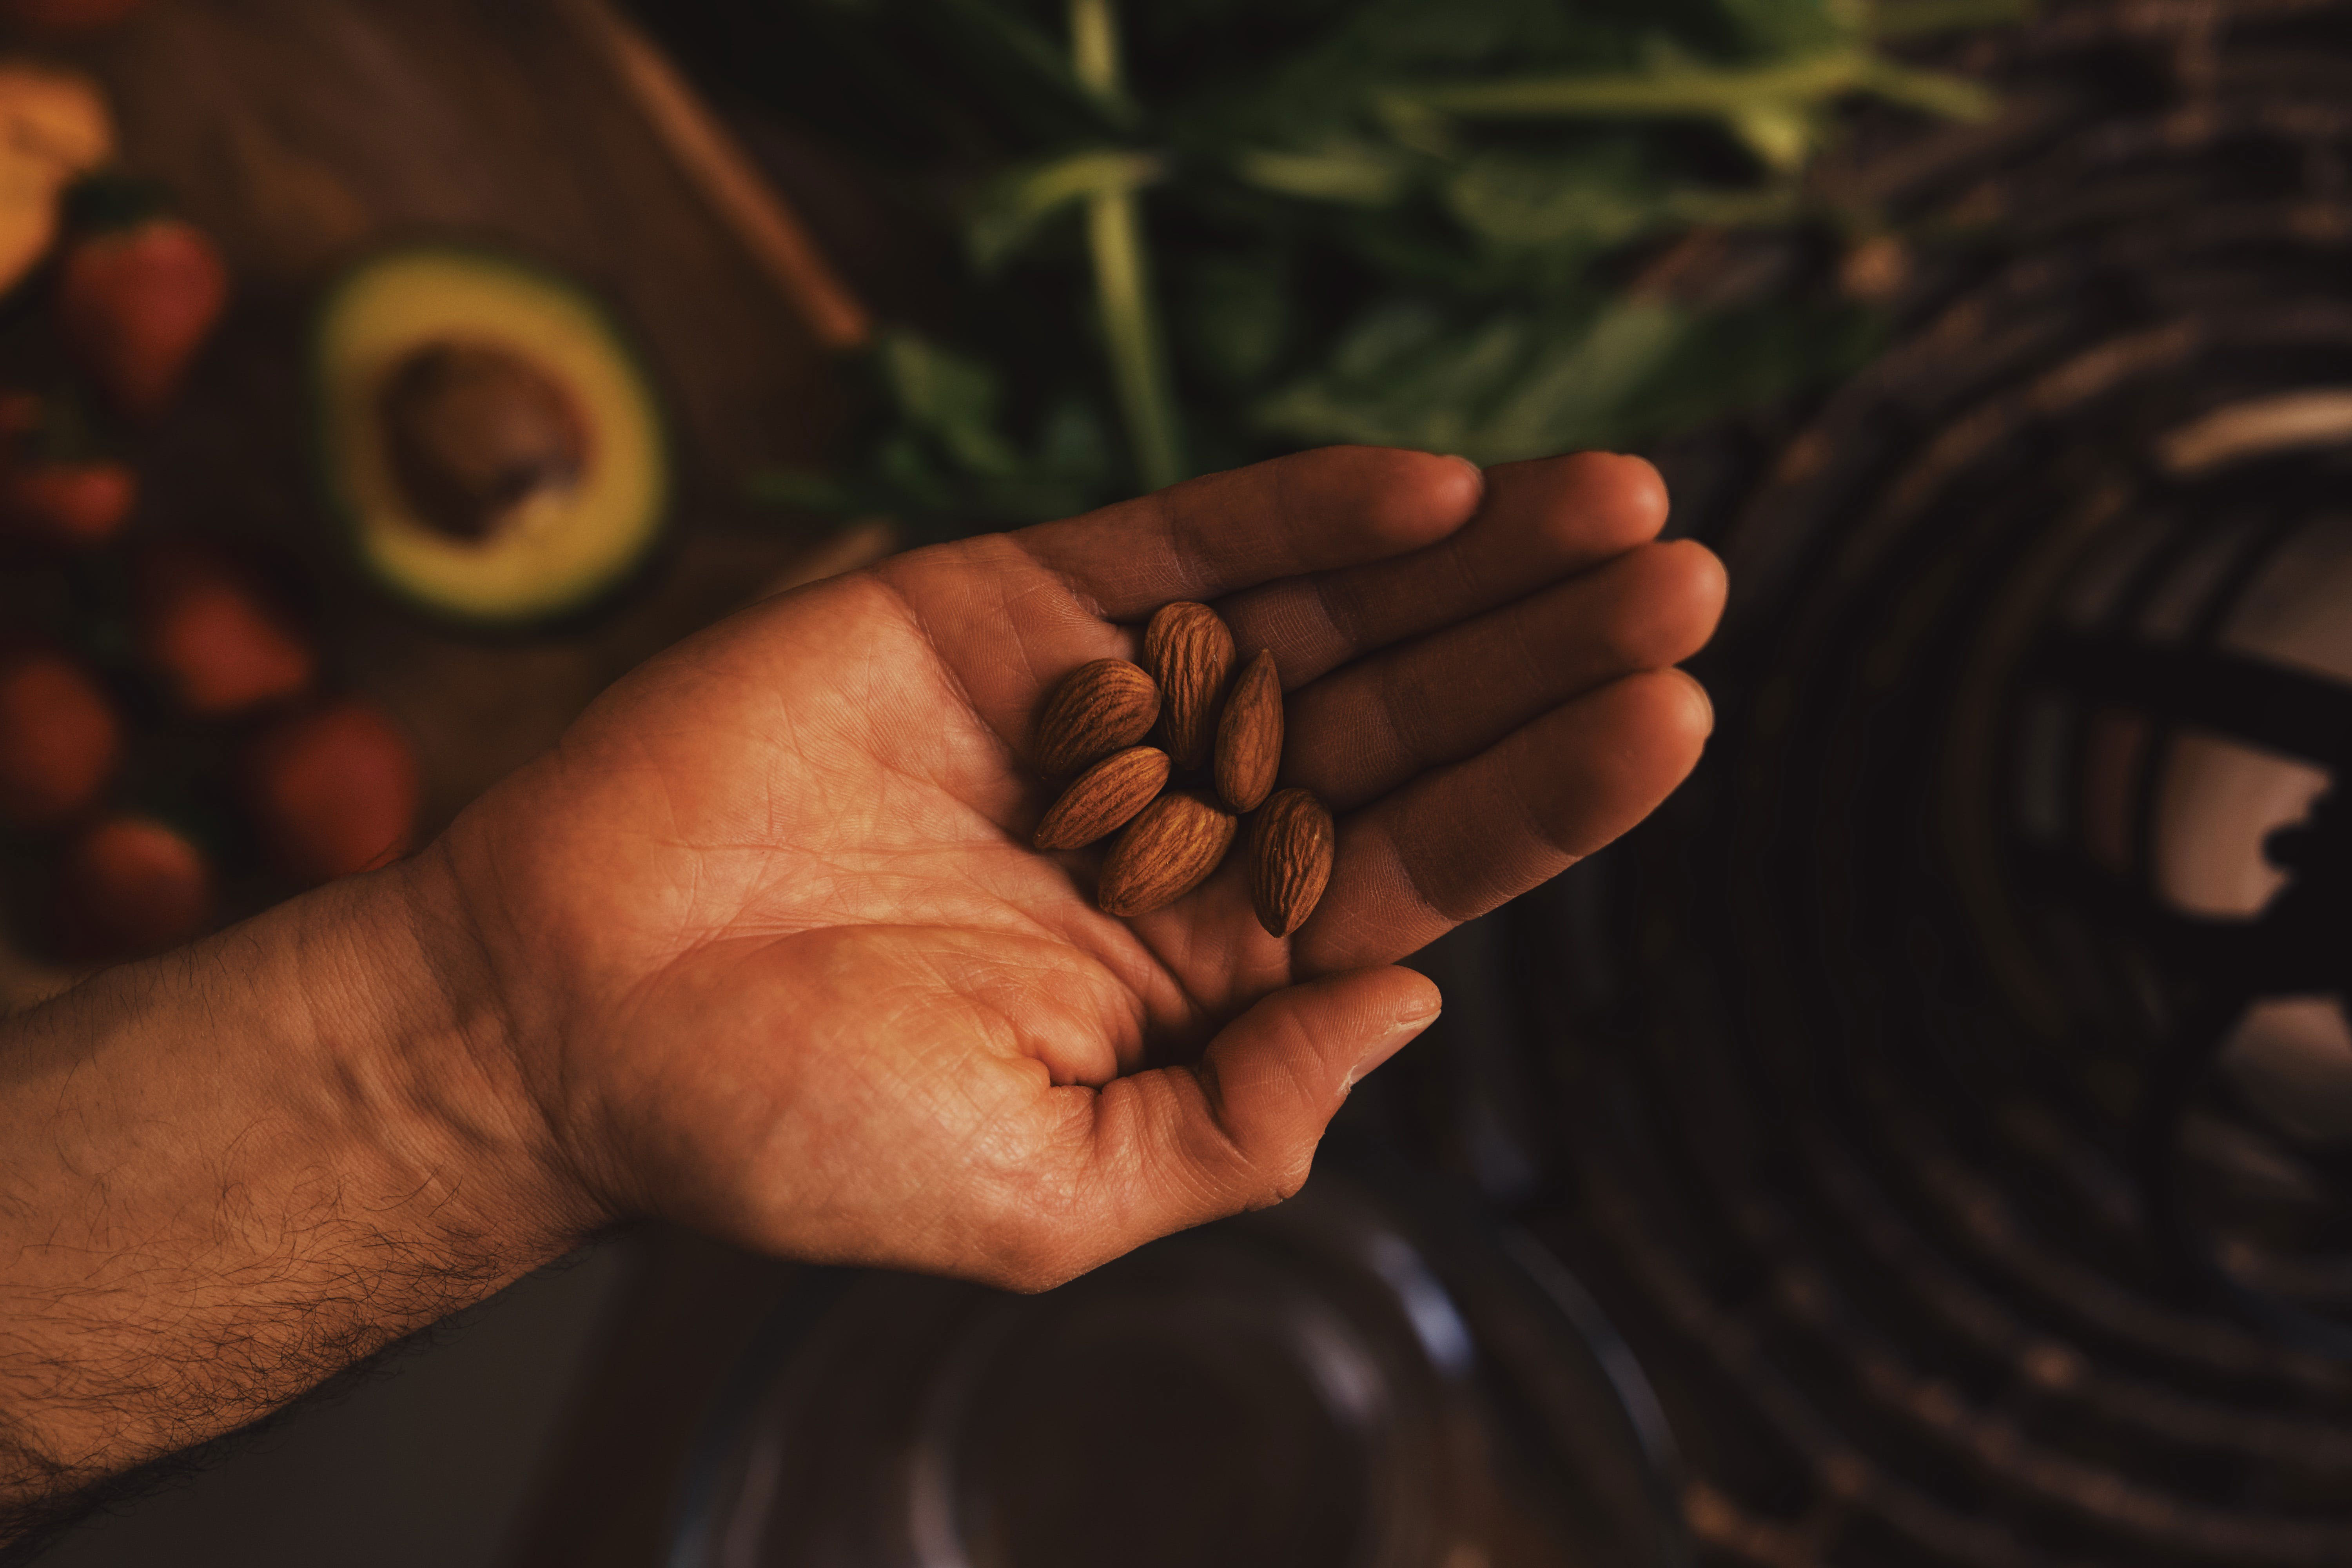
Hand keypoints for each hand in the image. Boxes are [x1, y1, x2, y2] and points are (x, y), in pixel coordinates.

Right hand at [423, 446, 1723, 1287]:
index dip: (1552, 792)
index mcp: (1203, 970)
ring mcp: (1095, 713)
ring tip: (1614, 503)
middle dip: (1544, 651)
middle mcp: (1173, 829)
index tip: (1677, 713)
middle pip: (1401, 724)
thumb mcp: (1049, 1195)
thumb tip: (1412, 1001)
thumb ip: (1243, 1123)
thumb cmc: (789, 1137)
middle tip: (1687, 575)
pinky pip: (1177, 549)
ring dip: (1467, 562)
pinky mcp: (998, 614)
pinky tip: (1428, 491)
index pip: (1421, 867)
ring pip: (1319, 619)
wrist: (570, 1020)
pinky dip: (1297, 514)